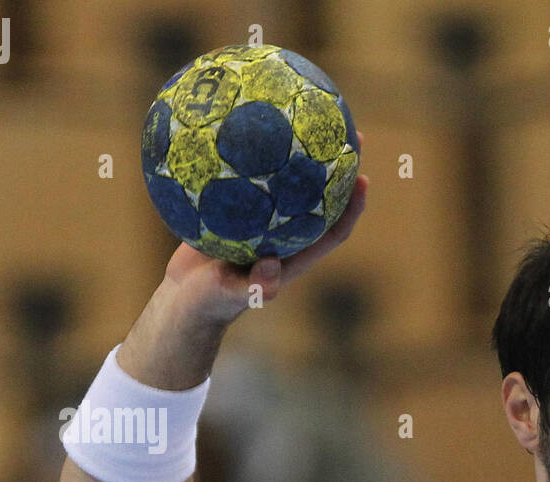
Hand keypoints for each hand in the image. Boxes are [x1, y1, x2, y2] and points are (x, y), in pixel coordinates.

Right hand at [161, 130, 368, 324]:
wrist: (185, 298)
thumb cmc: (210, 302)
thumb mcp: (228, 295)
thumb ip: (252, 287)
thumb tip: (272, 270)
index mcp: (293, 254)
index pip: (333, 229)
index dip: (351, 207)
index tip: (364, 179)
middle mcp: (284, 233)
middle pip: (319, 196)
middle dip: (338, 167)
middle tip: (350, 132)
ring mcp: (262, 220)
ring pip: (287, 181)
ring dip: (299, 151)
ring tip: (305, 112)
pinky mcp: (237, 209)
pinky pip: (248, 176)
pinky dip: (249, 154)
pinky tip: (238, 120)